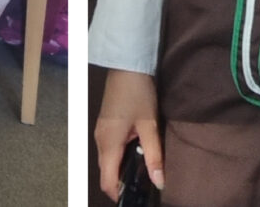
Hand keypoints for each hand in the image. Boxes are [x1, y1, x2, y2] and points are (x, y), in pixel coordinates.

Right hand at [95, 69, 163, 200]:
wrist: (127, 65)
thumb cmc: (138, 92)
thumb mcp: (149, 125)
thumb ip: (154, 156)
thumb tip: (159, 182)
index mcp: (109, 143)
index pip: (107, 180)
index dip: (118, 194)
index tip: (134, 198)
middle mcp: (100, 140)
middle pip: (106, 173)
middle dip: (121, 183)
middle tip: (143, 187)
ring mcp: (100, 132)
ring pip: (107, 161)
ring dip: (121, 170)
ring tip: (142, 172)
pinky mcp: (105, 126)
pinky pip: (108, 150)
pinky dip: (119, 158)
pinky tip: (136, 154)